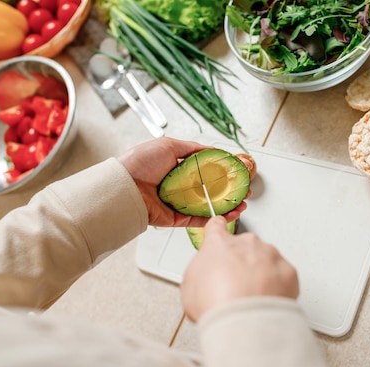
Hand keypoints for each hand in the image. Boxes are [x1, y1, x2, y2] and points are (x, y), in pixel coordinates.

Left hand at [118, 137, 247, 226]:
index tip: (239, 170)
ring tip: (242, 202)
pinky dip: (216, 217)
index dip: (224, 170)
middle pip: (212, 189)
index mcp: (178, 167)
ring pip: (209, 205)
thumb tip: (211, 149)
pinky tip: (230, 214)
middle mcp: (180, 186)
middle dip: (231, 189)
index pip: (207, 169)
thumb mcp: (167, 145)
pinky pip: (200, 219)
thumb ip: (192, 148)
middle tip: (245, 189)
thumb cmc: (139, 163)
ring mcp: (180, 203)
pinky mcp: (177, 219)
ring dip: (228, 205)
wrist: (124, 187)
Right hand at [181, 216, 298, 321]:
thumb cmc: (216, 304)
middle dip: (241, 263)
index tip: (219, 232)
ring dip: (260, 274)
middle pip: (244, 247)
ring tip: (251, 298)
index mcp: (220, 244)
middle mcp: (247, 244)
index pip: (217, 226)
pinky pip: (283, 275)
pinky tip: (265, 301)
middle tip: (235, 287)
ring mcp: (270, 256)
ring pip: (266, 260)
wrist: (244, 322)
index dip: (217, 232)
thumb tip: (206, 274)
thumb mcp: (189, 285)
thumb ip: (200, 270)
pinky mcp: (288, 271)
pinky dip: (278, 287)